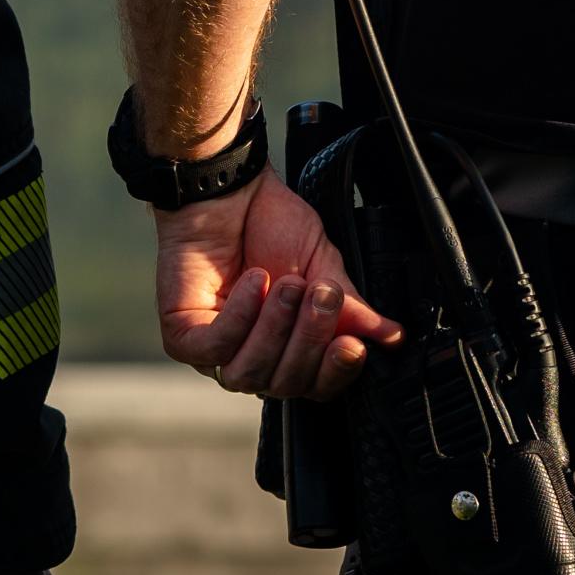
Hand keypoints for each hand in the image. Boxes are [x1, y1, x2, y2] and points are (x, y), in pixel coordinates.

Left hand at [155, 167, 401, 400]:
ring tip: (288, 283)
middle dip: (309, 339)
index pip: (317, 385)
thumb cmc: (272, 225)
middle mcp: (255, 358)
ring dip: (275, 328)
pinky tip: (254, 281)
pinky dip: (240, 317)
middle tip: (321, 294)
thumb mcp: (325, 267)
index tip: (353, 345)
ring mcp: (216, 353)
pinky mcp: (182, 337)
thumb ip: (353, 308)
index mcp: (291, 349)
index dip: (336, 372)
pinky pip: (215, 349)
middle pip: (286, 384)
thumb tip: (392, 337)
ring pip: (248, 374)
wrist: (229, 189)